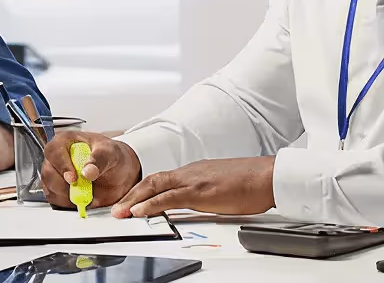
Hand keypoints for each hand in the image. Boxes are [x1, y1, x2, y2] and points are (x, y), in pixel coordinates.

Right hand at [40, 132, 141, 209]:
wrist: (116, 172)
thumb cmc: (110, 155)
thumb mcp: (110, 152)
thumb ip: (100, 160)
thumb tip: (87, 172)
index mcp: (66, 141)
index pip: (54, 151)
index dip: (61, 165)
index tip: (73, 178)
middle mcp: (57, 157)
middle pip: (48, 172)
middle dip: (65, 185)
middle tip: (85, 189)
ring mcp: (55, 174)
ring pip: (50, 188)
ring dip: (68, 195)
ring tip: (88, 191)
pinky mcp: (56, 190)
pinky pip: (55, 199)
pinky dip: (68, 202)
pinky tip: (83, 196)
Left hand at [113, 157, 275, 218]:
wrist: (267, 176)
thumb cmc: (251, 182)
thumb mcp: (222, 187)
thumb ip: (206, 192)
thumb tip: (199, 201)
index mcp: (194, 171)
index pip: (160, 180)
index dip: (142, 190)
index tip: (130, 201)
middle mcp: (189, 172)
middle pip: (151, 181)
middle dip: (131, 195)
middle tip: (116, 208)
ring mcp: (193, 180)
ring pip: (154, 187)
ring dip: (134, 200)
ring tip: (120, 212)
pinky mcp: (199, 191)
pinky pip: (168, 198)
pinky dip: (151, 204)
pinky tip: (139, 212)